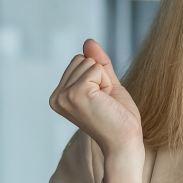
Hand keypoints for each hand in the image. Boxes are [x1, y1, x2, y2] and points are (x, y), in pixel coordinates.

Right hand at [49, 39, 145, 182]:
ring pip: (89, 62)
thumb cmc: (118, 118)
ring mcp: (64, 96)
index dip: (98, 76)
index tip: (101, 100)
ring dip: (105, 81)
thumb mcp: (107, 85)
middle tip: (105, 102)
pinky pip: (96, 68)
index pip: (78, 61)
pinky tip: (105, 103)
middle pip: (82, 59)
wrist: (125, 141)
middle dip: (101, 76)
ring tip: (105, 104)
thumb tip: (88, 41)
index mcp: (58, 96)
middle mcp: (56, 97)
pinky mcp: (76, 93)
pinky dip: (107, 83)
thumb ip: (97, 64)